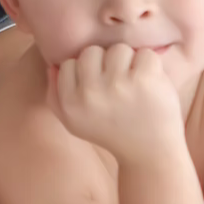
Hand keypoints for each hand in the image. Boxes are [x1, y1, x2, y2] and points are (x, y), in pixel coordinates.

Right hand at [46, 43, 184, 161]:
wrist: (150, 153)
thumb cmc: (111, 134)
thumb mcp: (73, 122)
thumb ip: (55, 95)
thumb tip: (52, 65)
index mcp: (70, 103)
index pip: (67, 64)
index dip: (84, 71)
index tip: (98, 85)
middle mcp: (90, 93)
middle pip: (91, 51)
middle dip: (105, 62)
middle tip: (118, 82)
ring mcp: (118, 84)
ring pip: (119, 49)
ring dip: (129, 62)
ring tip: (134, 82)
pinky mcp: (145, 79)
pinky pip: (145, 53)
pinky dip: (151, 65)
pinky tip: (150, 82)